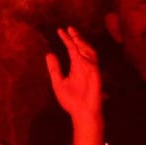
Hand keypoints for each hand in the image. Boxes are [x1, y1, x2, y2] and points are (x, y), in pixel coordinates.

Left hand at [47, 28, 103, 144]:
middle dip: (76, 38)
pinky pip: (93, 65)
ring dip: (83, 45)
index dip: (67, 39)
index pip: (72, 49)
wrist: (80, 113)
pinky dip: (88, 59)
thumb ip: (54, 69)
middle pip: (81, 48)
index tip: (60, 31)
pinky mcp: (96, 77)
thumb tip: (48, 54)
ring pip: (90, 53)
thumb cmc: (71, 100)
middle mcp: (84, 65)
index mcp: (76, 66)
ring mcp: (91, 70)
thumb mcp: (58, 83)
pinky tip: (81, 55)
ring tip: (75, 38)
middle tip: (69, 29)